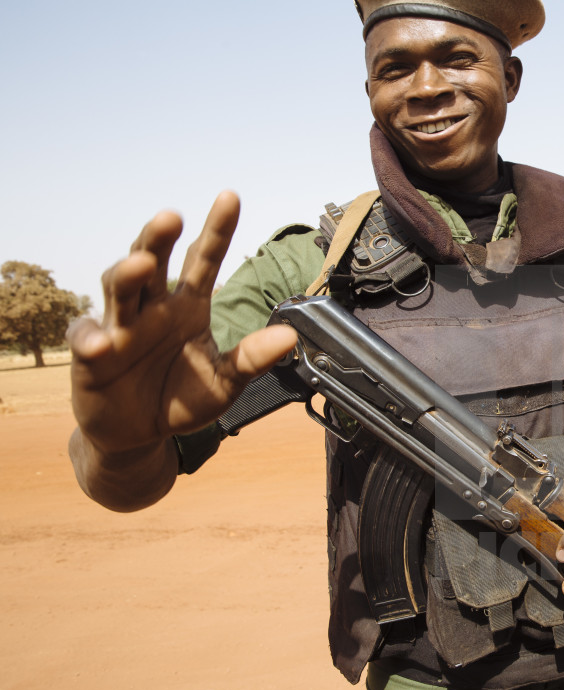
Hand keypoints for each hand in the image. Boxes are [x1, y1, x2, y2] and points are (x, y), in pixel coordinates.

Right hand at [68, 192, 295, 502]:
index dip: (217, 229)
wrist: (142, 432)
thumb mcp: (225, 383)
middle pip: (152, 261)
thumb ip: (252, 359)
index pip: (203, 259)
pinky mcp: (91, 353)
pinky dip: (91, 337)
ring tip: (140, 264)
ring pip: (118, 289)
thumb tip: (291, 336)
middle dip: (157, 238)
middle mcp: (153, 306)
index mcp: (188, 305)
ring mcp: (120, 326)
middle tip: (171, 216)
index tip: (231, 196)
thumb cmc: (182, 397)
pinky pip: (86, 337)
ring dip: (126, 274)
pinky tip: (101, 342)